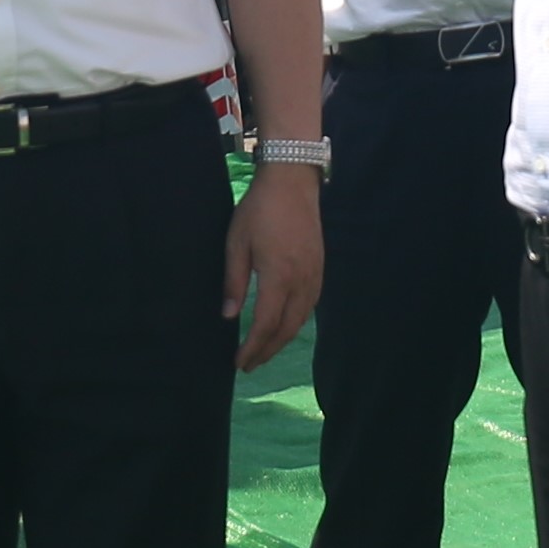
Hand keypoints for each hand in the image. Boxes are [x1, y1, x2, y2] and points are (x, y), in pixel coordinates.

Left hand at [224, 164, 323, 370]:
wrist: (292, 182)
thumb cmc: (259, 210)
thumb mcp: (236, 243)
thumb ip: (234, 281)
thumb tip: (229, 316)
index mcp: (278, 277)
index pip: (265, 324)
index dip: (252, 347)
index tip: (238, 362)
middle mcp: (301, 282)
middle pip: (286, 329)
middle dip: (267, 350)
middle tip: (249, 365)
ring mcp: (314, 276)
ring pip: (300, 320)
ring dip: (282, 340)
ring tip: (264, 351)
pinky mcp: (319, 269)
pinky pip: (309, 307)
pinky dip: (295, 323)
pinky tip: (284, 326)